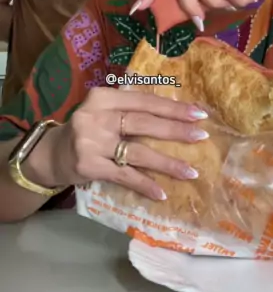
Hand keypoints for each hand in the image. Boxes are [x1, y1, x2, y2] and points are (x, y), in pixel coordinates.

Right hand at [35, 87, 209, 201]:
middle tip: (201, 136)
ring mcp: (92, 143)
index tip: (198, 113)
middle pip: (143, 123)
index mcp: (103, 97)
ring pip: (138, 152)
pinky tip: (162, 193)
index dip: (172, 107)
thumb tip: (177, 113)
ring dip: (167, 163)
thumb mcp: (104, 111)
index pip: (144, 101)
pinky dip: (145, 185)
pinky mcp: (90, 167)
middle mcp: (96, 117)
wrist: (51, 155)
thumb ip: (131, 108)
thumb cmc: (88, 130)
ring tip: (191, 172)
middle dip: (176, 130)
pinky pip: (125, 176)